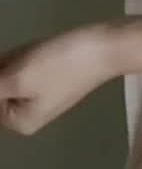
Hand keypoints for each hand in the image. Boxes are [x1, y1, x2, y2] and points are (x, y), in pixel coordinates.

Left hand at [0, 25, 117, 136]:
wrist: (104, 46)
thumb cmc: (60, 65)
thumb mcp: (15, 77)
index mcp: (19, 122)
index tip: (13, 67)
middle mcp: (28, 114)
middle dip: (5, 66)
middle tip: (27, 59)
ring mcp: (41, 94)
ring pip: (8, 74)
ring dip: (14, 59)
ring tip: (36, 53)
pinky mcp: (51, 76)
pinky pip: (24, 67)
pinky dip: (25, 55)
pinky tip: (40, 49)